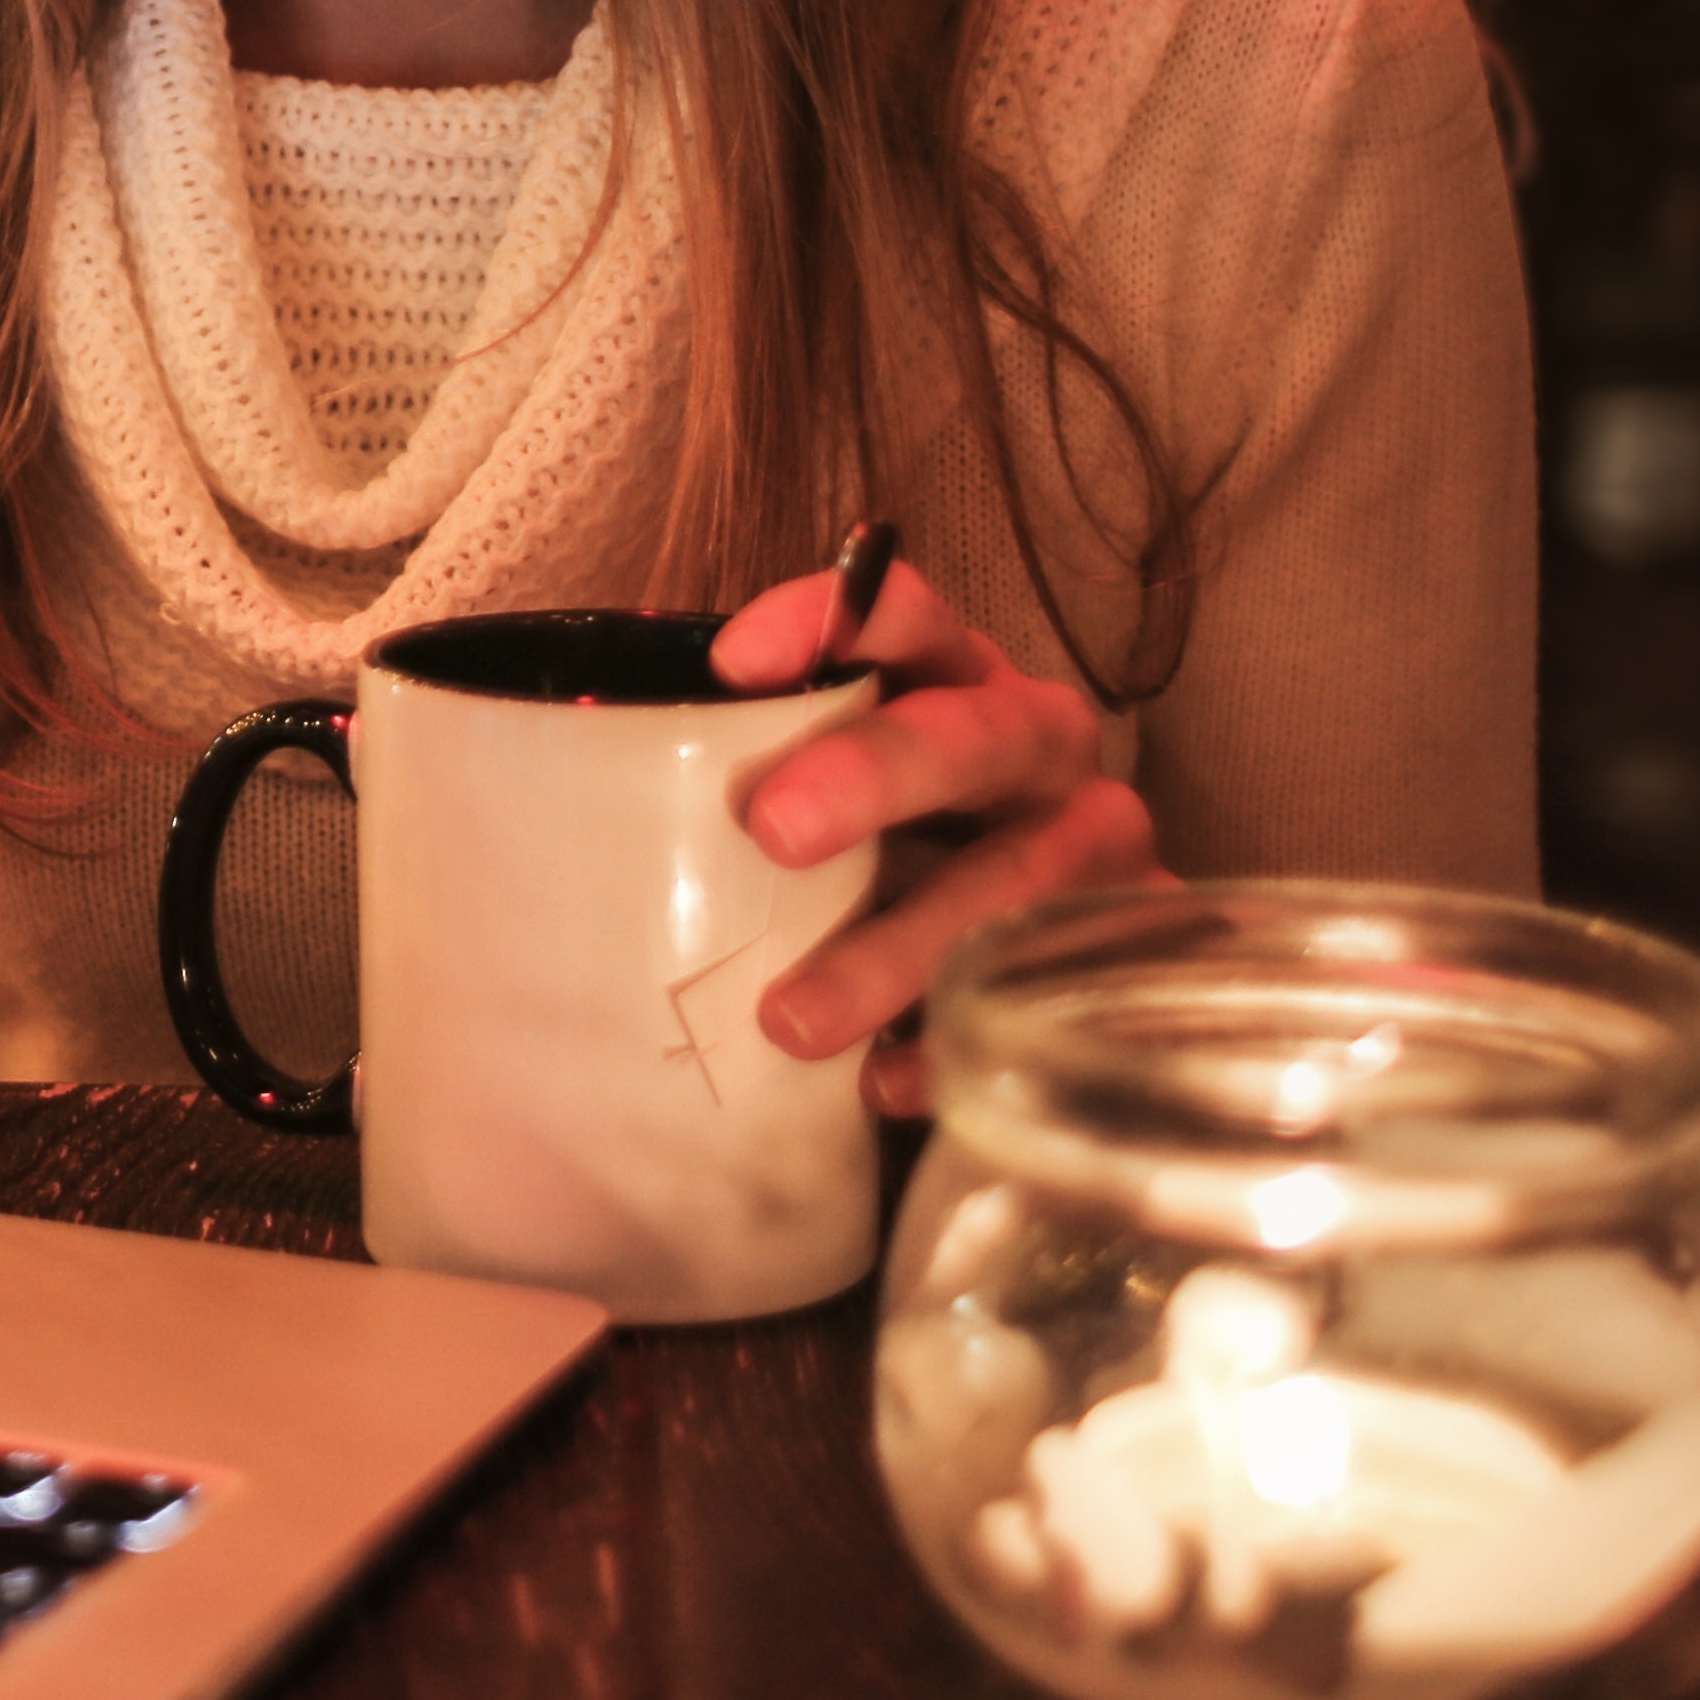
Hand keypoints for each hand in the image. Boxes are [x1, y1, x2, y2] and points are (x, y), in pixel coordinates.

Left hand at [709, 530, 1161, 1111]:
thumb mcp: (836, 807)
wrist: (1048, 971)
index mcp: (959, 684)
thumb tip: (564, 811)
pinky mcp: (1135, 954)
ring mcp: (1100, 851)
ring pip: (1016, 882)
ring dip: (901, 947)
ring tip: (793, 1018)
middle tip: (772, 827)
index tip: (734, 663)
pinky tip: (884, 1083)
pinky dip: (960, 1043)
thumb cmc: (898, 866)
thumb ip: (755, 784)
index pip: (910, 616)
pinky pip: (1059, 998)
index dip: (833, 619)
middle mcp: (1040, 748)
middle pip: (974, 734)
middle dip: (876, 773)